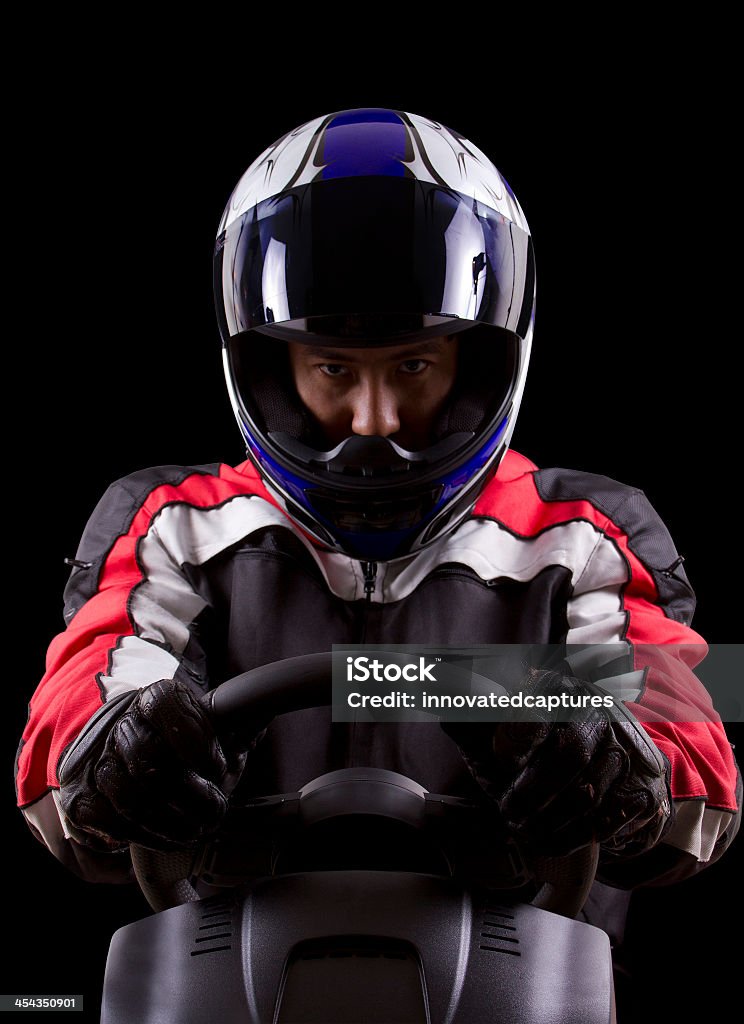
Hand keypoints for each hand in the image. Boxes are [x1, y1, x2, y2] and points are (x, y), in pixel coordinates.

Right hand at [58, 677, 252, 851]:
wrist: (122, 754)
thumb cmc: (179, 743)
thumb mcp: (211, 726)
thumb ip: (234, 722)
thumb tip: (261, 712)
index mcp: (153, 699)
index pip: (165, 704)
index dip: (193, 737)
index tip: (216, 767)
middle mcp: (118, 725)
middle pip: (147, 758)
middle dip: (189, 793)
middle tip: (215, 810)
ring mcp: (94, 763)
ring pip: (130, 796)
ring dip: (171, 822)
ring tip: (197, 829)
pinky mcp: (81, 799)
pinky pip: (111, 823)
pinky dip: (146, 837)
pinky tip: (169, 838)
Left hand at [441, 670, 672, 857]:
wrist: (607, 766)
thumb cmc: (537, 744)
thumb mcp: (494, 724)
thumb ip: (462, 708)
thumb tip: (423, 680)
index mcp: (555, 686)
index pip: (539, 703)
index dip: (518, 735)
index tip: (500, 758)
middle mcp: (596, 710)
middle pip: (570, 751)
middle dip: (534, 790)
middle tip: (510, 813)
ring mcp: (626, 747)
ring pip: (591, 789)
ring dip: (552, 820)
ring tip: (527, 830)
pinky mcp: (645, 786)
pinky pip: (613, 817)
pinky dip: (579, 836)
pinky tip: (556, 838)